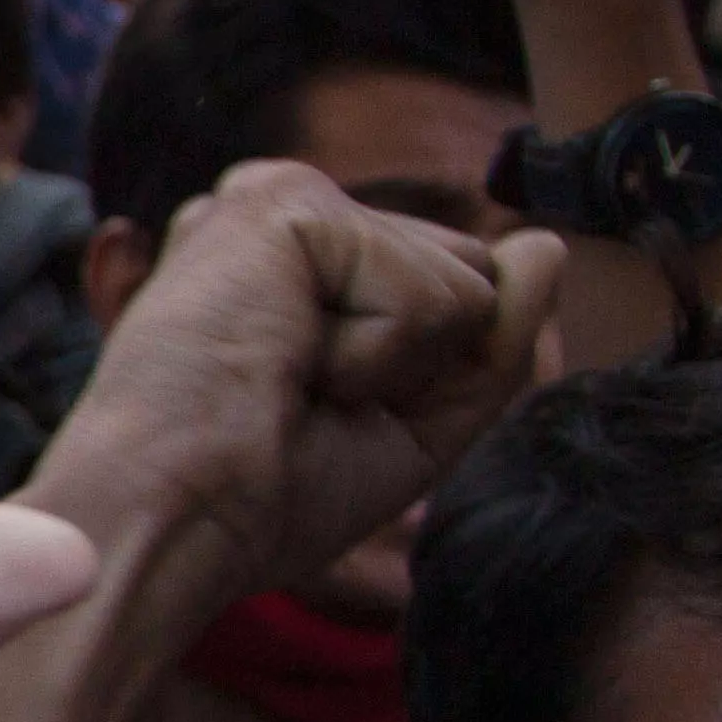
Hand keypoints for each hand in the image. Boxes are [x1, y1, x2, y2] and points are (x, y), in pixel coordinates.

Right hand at [23, 162, 556, 606]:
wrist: (174, 520)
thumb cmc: (264, 495)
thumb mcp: (416, 428)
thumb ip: (495, 342)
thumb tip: (546, 243)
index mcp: (298, 265)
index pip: (450, 295)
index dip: (420, 383)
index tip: (310, 419)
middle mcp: (284, 220)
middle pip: (469, 277)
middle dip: (422, 367)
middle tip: (303, 401)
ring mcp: (279, 200)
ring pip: (464, 283)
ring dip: (397, 368)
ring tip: (286, 381)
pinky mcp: (286, 203)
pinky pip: (433, 292)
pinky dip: (380, 357)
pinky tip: (283, 361)